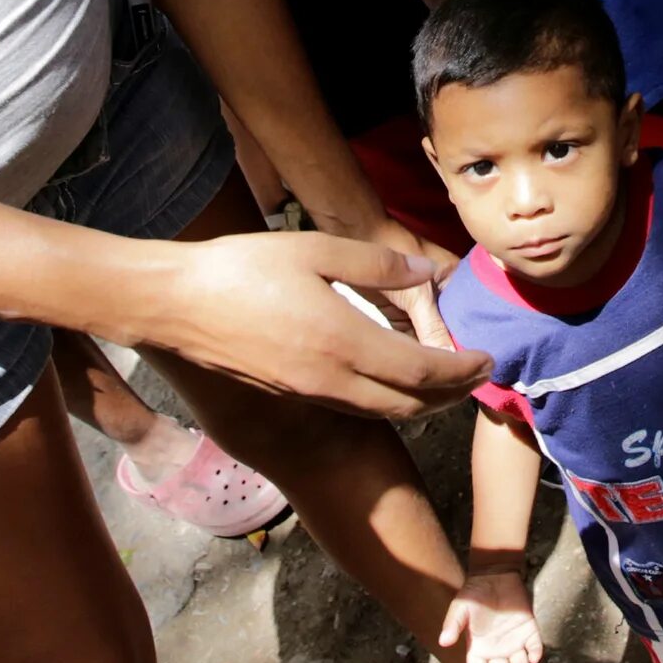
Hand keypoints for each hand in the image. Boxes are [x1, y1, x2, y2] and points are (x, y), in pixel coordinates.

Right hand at [124, 230, 484, 419]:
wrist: (174, 304)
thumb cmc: (241, 268)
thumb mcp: (315, 249)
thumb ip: (375, 264)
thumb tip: (425, 272)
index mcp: (344, 342)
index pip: (422, 371)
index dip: (461, 371)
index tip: (488, 361)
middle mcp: (331, 379)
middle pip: (409, 404)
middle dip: (451, 397)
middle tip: (477, 379)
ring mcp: (308, 393)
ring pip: (382, 413)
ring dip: (421, 405)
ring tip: (445, 387)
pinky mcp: (289, 394)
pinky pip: (354, 408)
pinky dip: (387, 402)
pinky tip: (391, 382)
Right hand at [439, 568, 545, 662]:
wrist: (495, 576)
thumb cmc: (474, 594)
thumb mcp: (460, 608)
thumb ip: (453, 624)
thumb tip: (443, 641)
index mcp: (478, 648)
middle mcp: (497, 650)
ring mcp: (514, 641)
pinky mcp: (529, 630)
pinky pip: (534, 646)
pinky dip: (535, 652)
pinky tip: (535, 656)